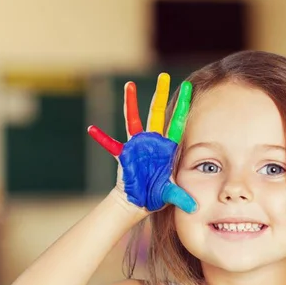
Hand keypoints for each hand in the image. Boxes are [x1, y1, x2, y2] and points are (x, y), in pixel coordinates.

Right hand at [88, 73, 196, 213]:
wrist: (139, 201)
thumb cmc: (157, 195)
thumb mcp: (171, 194)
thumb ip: (181, 197)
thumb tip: (194, 208)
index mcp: (167, 148)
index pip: (177, 122)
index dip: (182, 106)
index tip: (189, 88)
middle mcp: (153, 142)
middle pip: (157, 114)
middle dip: (160, 95)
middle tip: (163, 76)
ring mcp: (137, 145)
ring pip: (134, 120)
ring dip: (131, 103)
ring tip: (129, 85)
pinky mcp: (124, 154)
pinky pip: (111, 144)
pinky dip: (102, 138)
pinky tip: (92, 129)